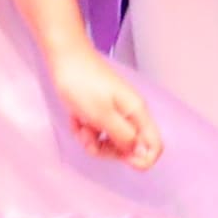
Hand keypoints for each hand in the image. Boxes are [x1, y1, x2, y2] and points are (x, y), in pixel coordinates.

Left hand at [42, 47, 164, 168]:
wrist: (63, 57)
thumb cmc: (81, 82)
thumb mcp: (103, 115)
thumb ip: (123, 137)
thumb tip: (139, 154)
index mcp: (136, 113)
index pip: (154, 146)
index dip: (141, 159)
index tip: (121, 158)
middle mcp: (129, 114)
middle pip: (129, 148)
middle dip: (108, 150)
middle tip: (90, 139)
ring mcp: (114, 113)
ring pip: (110, 142)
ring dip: (92, 141)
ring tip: (80, 127)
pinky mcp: (99, 111)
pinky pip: (96, 132)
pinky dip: (84, 130)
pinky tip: (75, 119)